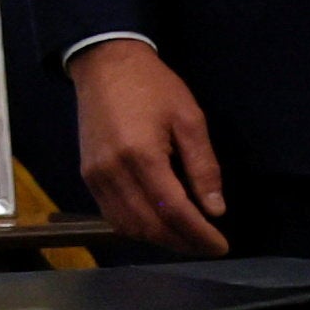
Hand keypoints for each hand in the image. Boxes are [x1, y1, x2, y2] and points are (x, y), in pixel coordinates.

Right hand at [74, 40, 226, 255]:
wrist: (105, 63)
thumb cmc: (153, 86)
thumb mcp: (189, 118)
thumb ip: (203, 166)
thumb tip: (215, 209)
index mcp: (142, 155)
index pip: (174, 211)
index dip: (199, 234)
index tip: (221, 246)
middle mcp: (113, 172)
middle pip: (150, 225)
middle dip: (183, 242)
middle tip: (208, 246)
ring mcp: (96, 176)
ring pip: (129, 226)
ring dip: (160, 240)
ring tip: (186, 238)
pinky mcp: (88, 175)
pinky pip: (112, 215)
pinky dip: (137, 228)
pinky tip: (158, 225)